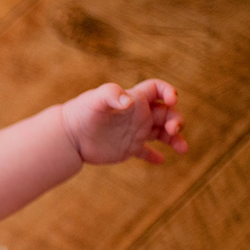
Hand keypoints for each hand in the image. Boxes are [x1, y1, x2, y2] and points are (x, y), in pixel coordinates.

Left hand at [61, 79, 186, 164]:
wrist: (68, 135)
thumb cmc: (81, 113)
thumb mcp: (95, 99)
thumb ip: (112, 95)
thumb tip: (130, 102)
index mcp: (134, 99)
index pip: (157, 89)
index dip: (169, 91)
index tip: (173, 99)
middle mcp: (138, 114)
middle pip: (167, 113)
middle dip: (177, 120)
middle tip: (173, 131)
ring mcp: (135, 132)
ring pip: (163, 133)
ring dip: (175, 139)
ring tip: (182, 149)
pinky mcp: (128, 148)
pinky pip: (146, 152)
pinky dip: (154, 156)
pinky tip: (160, 160)